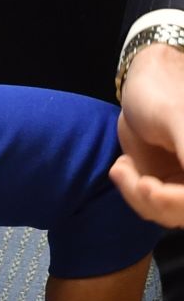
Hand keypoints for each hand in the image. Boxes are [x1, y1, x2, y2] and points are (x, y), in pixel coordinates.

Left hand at [109, 43, 183, 226]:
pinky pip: (155, 207)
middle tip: (129, 177)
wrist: (143, 86)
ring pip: (171, 215)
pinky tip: (123, 167)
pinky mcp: (172, 188)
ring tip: (121, 168)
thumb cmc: (161, 91)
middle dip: (156, 203)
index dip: (179, 203)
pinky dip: (134, 194)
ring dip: (139, 198)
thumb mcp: (175, 116)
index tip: (148, 187)